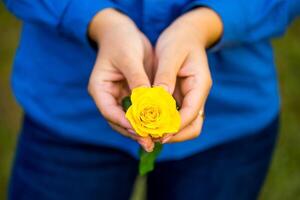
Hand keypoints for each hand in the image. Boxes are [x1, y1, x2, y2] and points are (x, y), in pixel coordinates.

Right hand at [88, 9, 154, 151]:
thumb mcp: (129, 58)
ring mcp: (120, 97)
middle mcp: (108, 96)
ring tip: (156, 140)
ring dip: (142, 129)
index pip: (109, 111)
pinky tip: (159, 125)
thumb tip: (147, 102)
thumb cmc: (121, 40)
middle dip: (134, 131)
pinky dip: (148, 119)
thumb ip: (137, 79)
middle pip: (119, 121)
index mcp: (100, 88)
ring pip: (130, 119)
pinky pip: (140, 111)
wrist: (123, 31)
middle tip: (150, 142)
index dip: (124, 122)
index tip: (141, 129)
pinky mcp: (132, 95)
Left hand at [153, 7, 222, 142]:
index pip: (192, 113)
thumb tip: (158, 101)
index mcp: (200, 85)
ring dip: (168, 131)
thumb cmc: (180, 40)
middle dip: (173, 134)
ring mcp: (189, 98)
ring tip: (148, 132)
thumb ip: (165, 77)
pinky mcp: (180, 98)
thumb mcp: (170, 54)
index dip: (175, 126)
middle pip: (192, 126)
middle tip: (152, 136)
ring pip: (184, 124)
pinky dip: (163, 122)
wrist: (186, 34)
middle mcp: (197, 95)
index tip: (157, 132)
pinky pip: (174, 116)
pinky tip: (148, 122)